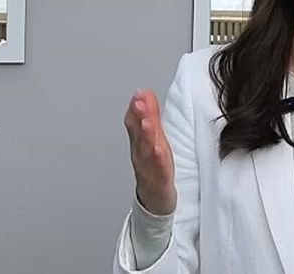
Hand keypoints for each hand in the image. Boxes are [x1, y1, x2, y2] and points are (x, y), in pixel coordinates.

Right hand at [124, 89, 176, 215]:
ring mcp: (147, 167)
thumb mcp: (152, 139)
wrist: (155, 200)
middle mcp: (140, 153)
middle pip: (139, 133)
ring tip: (146, 121)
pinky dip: (157, 158)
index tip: (139, 93)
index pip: (135, 122)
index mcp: (140, 143)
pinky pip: (157, 169)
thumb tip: (144, 93)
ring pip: (146, 149)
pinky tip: (158, 149)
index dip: (136, 107)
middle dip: (138, 116)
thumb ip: (149, 115)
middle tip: (139, 100)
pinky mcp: (157, 181)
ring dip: (145, 134)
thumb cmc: (153, 167)